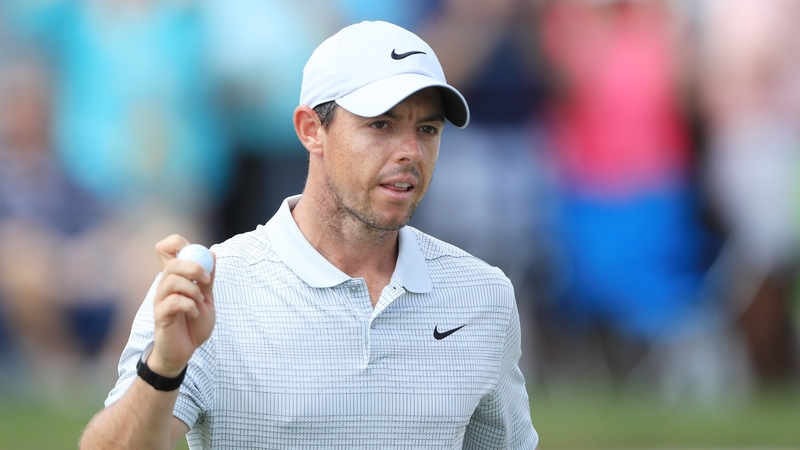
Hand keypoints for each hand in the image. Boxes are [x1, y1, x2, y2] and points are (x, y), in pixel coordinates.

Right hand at [149, 235, 215, 376]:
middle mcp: (164, 286)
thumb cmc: (193, 324)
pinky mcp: (160, 316)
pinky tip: (194, 313)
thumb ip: (208, 279)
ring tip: (199, 302)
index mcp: (175, 278)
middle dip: (193, 268)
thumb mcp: (207, 299)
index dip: (176, 242)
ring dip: (192, 290)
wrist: (184, 351)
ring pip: (171, 281)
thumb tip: (211, 254)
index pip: (166, 249)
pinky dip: (189, 305)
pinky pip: (173, 302)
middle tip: (206, 281)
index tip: (196, 253)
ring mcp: (160, 300)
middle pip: (171, 263)